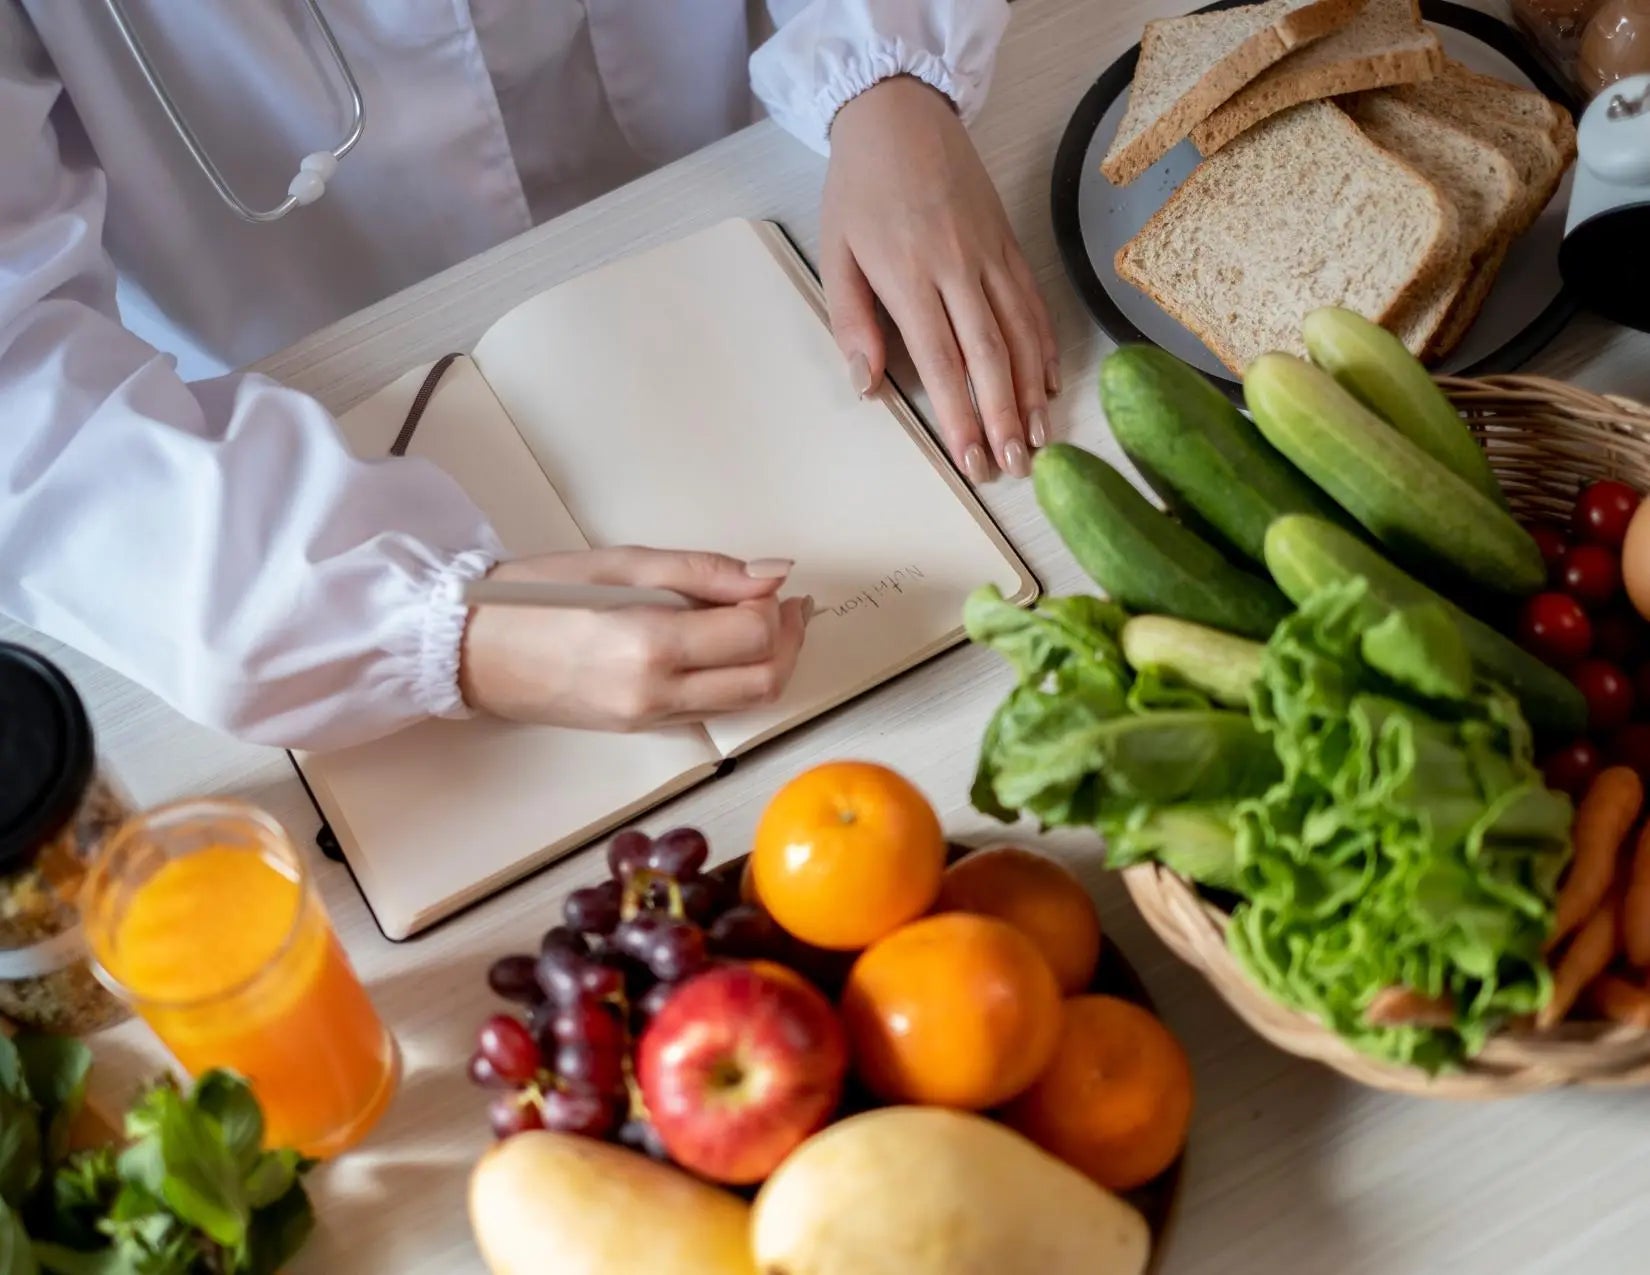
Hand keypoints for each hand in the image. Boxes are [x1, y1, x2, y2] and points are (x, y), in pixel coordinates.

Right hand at [459, 548, 808, 730]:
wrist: (471, 652)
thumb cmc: (534, 597)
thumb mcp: (620, 564)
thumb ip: (704, 571)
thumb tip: (774, 574)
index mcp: (649, 644)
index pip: (753, 635)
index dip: (776, 607)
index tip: (768, 584)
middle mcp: (656, 693)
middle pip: (764, 680)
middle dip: (789, 640)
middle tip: (786, 604)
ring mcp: (650, 719)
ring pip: (746, 703)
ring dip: (770, 663)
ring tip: (760, 621)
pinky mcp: (643, 729)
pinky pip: (712, 709)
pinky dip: (735, 679)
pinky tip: (723, 646)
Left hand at [821, 75, 1058, 483]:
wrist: (899, 114)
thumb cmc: (859, 189)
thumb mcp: (835, 254)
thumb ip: (851, 322)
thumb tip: (867, 386)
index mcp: (909, 276)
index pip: (941, 360)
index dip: (960, 414)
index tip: (972, 458)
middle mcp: (958, 268)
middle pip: (990, 355)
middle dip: (1004, 416)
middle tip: (1015, 466)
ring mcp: (990, 254)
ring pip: (1021, 332)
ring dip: (1032, 391)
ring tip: (1039, 439)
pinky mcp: (1009, 241)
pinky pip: (1033, 302)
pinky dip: (1045, 346)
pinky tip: (1050, 383)